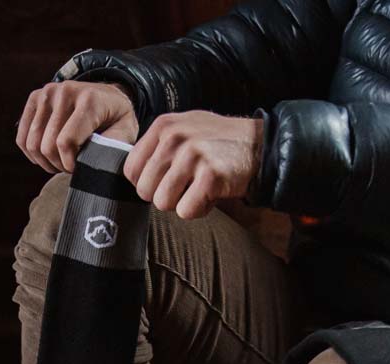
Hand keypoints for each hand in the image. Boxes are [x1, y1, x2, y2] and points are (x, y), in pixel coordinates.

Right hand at [16, 81, 138, 173]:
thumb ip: (112, 148)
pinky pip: (22, 138)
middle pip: (47, 146)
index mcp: (89, 100)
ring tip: (60, 162)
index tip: (79, 168)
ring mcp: (47, 92)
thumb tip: (94, 166)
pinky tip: (47, 156)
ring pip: (32, 144)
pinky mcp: (35, 98)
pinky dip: (32, 154)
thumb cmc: (116, 121)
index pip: (65, 142)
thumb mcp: (125, 134)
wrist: (107, 96)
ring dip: (45, 162)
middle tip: (71, 167)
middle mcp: (65, 91)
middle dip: (58, 165)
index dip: (69, 164)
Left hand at [124, 111, 263, 219]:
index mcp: (163, 126)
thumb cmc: (217, 143)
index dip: (147, 183)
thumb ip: (156, 148)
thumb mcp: (183, 130)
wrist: (259, 145)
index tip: (166, 180)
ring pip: (163, 202)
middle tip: (186, 186)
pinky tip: (211, 194)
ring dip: (181, 203)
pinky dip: (199, 209)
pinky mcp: (210, 175)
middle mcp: (174, 137)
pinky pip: (186, 211)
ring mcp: (192, 155)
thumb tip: (132, 175)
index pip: (130, 170)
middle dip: (164, 195)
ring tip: (199, 188)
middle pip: (145, 190)